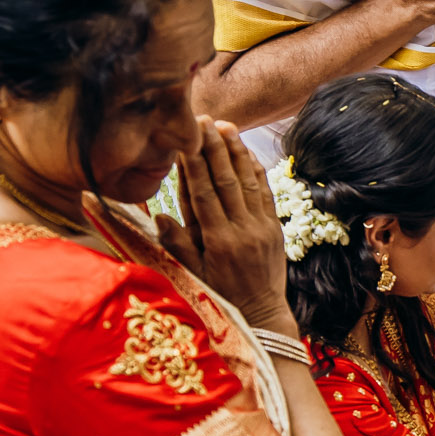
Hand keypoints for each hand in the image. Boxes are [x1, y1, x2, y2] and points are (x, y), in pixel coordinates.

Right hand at [158, 117, 294, 331]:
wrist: (262, 315)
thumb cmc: (221, 296)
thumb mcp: (194, 275)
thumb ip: (178, 245)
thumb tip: (159, 216)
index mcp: (219, 241)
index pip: (204, 194)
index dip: (196, 164)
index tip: (187, 139)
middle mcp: (243, 230)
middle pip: (227, 181)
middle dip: (215, 148)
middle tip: (206, 120)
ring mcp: (262, 228)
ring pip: (248, 182)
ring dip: (237, 152)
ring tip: (226, 126)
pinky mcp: (275, 228)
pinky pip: (265, 194)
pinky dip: (255, 171)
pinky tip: (247, 152)